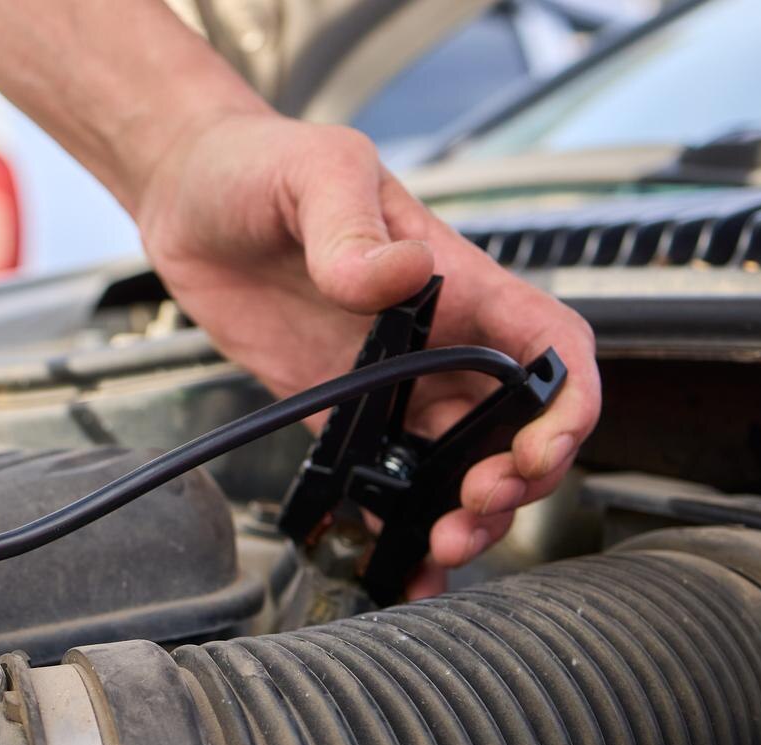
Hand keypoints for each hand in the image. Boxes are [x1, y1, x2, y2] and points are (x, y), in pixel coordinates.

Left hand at [133, 111, 600, 592]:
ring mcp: (391, 382)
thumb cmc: (266, 167)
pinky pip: (383, 479)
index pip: (550, 349)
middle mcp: (438, 342)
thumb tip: (398, 274)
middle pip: (514, 430)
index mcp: (462, 285)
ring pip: (458, 466)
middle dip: (514, 482)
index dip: (566, 406)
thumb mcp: (318, 173)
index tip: (540, 450)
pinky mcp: (336, 412)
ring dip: (465, 516)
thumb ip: (354, 227)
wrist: (193, 200)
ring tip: (439, 548)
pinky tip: (395, 562)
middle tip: (472, 510)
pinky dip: (396, 526)